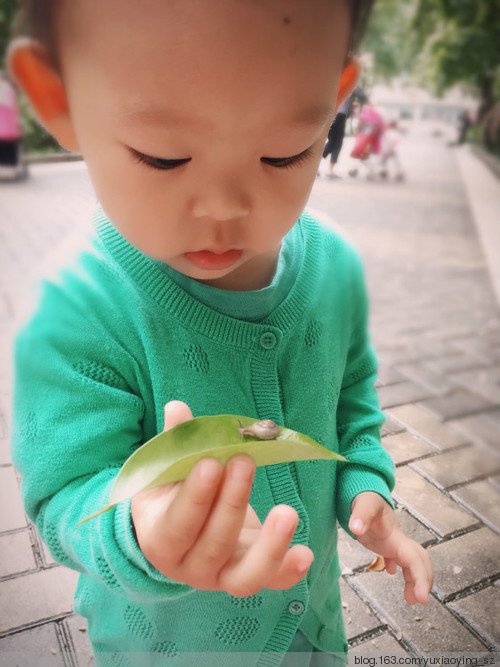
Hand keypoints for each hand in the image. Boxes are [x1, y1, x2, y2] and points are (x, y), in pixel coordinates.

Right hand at [131, 401, 313, 595]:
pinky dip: (289, 571)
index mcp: (160, 540)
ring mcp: (220, 577)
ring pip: (245, 576)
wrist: (177, 532)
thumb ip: (173, 443)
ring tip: (287, 512)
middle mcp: (189, 566)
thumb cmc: (171, 495)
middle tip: (246, 461)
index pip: (178, 524)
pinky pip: (271, 581)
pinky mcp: (248, 576)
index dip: (195, 496)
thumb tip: (176, 408)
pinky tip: (306, 553)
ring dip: (269, 545)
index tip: (211, 463)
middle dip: (232, 503)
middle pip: (214, 544)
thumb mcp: (165, 472)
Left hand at [349, 492, 432, 604]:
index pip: (415, 559)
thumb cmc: (365, 498)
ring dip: (414, 579)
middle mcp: (399, 540)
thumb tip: (356, 528)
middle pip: (419, 562)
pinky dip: (402, 570)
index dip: (421, 578)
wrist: (364, 490)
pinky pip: (400, 559)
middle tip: (420, 601)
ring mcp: (393, 541)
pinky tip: (393, 573)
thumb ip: (359, 516)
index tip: (422, 598)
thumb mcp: (362, 506)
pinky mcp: (386, 542)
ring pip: (412, 562)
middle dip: (423, 581)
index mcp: (396, 536)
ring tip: (411, 600)